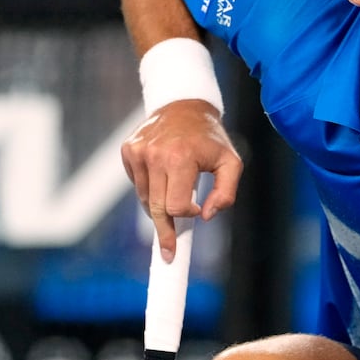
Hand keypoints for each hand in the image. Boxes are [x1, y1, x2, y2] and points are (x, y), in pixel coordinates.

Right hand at [120, 99, 243, 258]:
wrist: (183, 105)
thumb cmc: (210, 138)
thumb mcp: (231, 162)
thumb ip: (226, 193)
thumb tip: (206, 217)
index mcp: (180, 158)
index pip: (175, 206)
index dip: (186, 215)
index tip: (194, 215)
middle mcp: (154, 155)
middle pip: (157, 208)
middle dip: (165, 231)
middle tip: (168, 254)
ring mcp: (138, 152)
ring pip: (146, 199)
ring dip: (160, 207)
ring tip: (175, 199)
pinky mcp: (128, 151)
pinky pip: (138, 185)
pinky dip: (151, 190)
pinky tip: (163, 178)